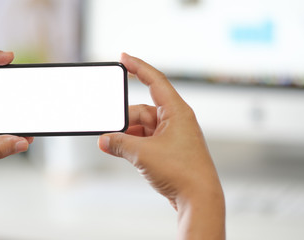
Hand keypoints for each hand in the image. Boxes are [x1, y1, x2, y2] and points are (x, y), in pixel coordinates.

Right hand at [98, 53, 224, 238]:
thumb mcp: (143, 154)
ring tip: (112, 146)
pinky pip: (146, 141)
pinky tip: (121, 152)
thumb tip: (104, 140)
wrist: (199, 199)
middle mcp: (176, 121)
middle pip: (142, 111)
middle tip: (107, 130)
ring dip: (126, 136)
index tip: (124, 58)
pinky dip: (133, 145)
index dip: (138, 67)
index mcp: (177, 112)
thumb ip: (120, 144)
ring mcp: (173, 136)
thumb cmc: (182, 172)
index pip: (155, 81)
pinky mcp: (169, 151)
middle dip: (123, 121)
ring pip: (142, 128)